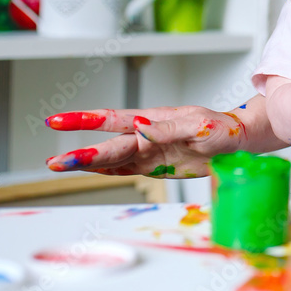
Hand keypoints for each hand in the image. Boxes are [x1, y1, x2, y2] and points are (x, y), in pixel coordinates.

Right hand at [45, 107, 247, 177]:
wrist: (236, 141)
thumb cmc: (220, 128)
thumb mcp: (199, 126)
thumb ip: (169, 128)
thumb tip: (140, 127)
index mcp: (154, 119)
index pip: (115, 119)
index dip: (86, 120)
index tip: (59, 121)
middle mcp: (146, 135)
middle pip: (109, 145)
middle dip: (81, 154)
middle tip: (54, 161)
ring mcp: (149, 151)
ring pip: (112, 159)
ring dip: (86, 164)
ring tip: (59, 166)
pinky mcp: (155, 166)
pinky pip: (126, 170)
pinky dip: (106, 172)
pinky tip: (87, 171)